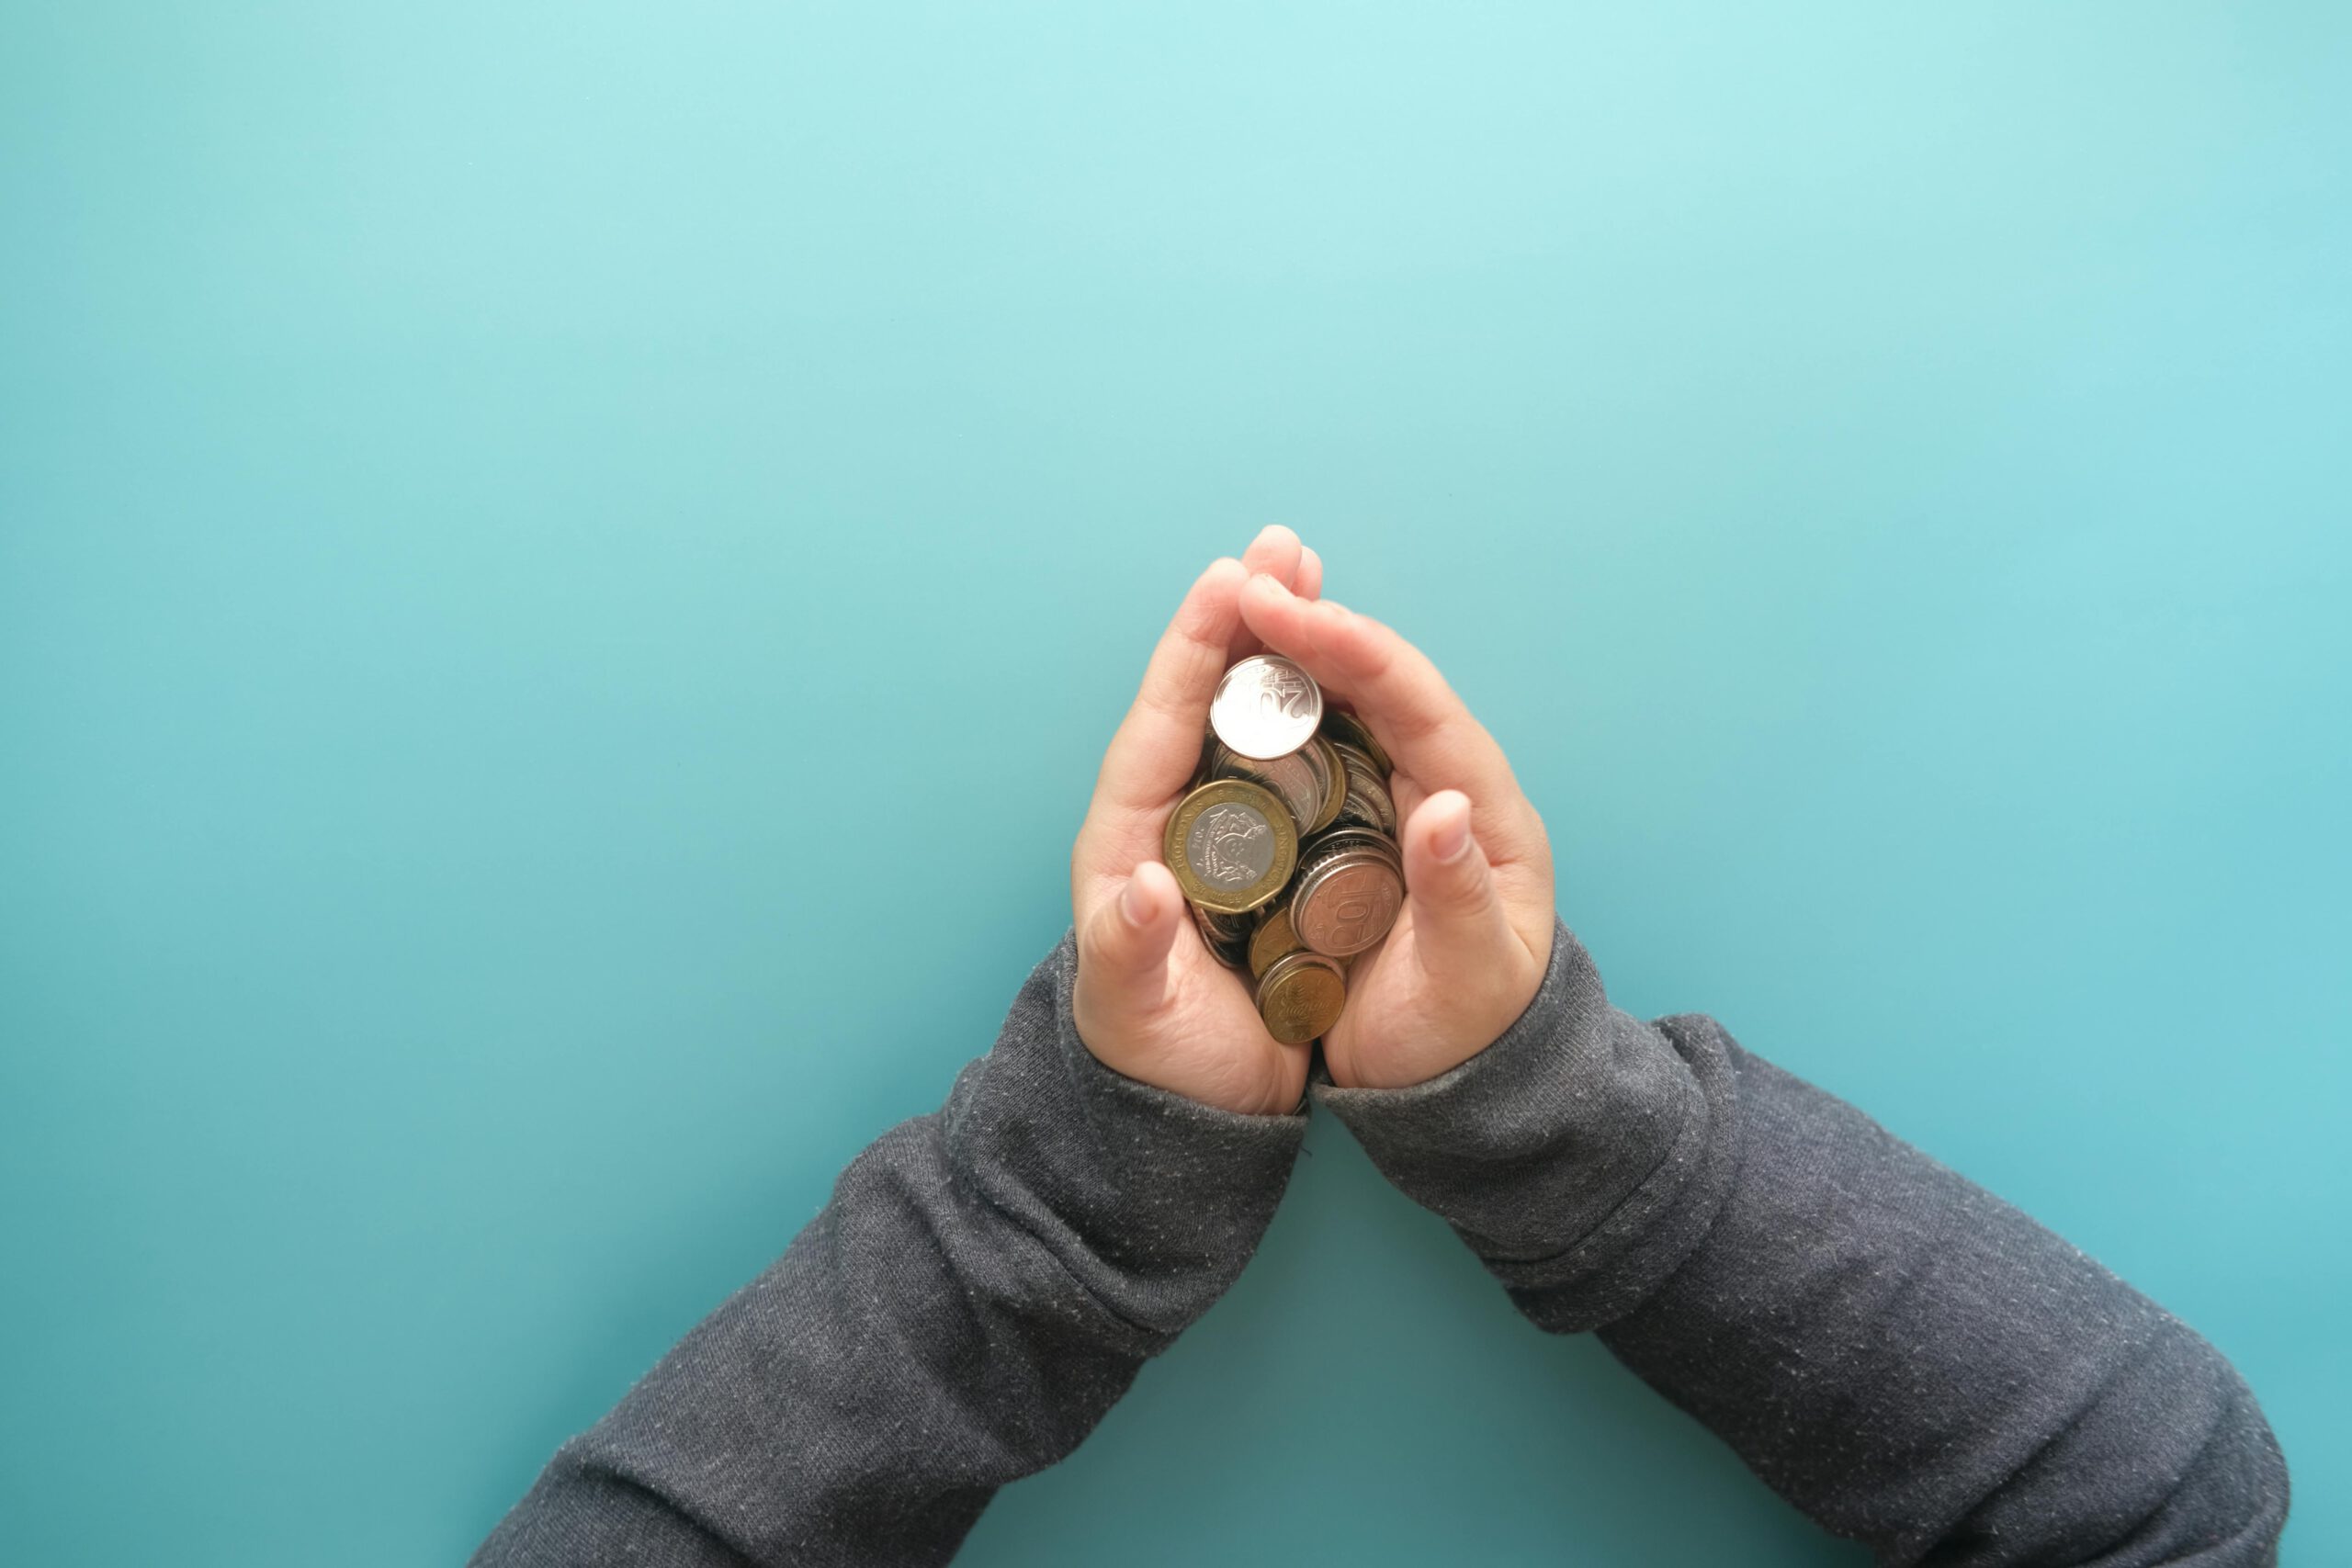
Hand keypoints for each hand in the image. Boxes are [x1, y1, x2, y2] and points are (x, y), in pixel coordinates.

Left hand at [1069, 527, 1326, 1114]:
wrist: (1190, 1117)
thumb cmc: (1154, 1064)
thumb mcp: (1133, 1015)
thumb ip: (1130, 951)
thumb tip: (1142, 889)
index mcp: (1127, 840)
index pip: (1159, 723)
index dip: (1192, 650)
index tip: (1228, 582)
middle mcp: (1171, 820)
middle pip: (1205, 697)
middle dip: (1244, 618)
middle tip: (1285, 544)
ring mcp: (1220, 833)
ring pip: (1250, 717)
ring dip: (1282, 646)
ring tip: (1313, 576)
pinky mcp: (1265, 856)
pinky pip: (1290, 761)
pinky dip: (1315, 706)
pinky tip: (1346, 669)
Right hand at [1237, 572, 1554, 1088]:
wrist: (1469, 1084)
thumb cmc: (1471, 1036)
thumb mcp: (1471, 980)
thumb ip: (1460, 894)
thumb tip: (1448, 807)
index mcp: (1484, 810)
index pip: (1418, 704)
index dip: (1353, 650)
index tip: (1287, 611)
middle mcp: (1447, 785)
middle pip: (1381, 682)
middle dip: (1316, 623)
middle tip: (1248, 577)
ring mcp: (1404, 801)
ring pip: (1351, 702)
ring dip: (1297, 647)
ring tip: (1240, 597)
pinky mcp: (1366, 826)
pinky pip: (1325, 742)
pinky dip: (1285, 700)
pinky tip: (1241, 675)